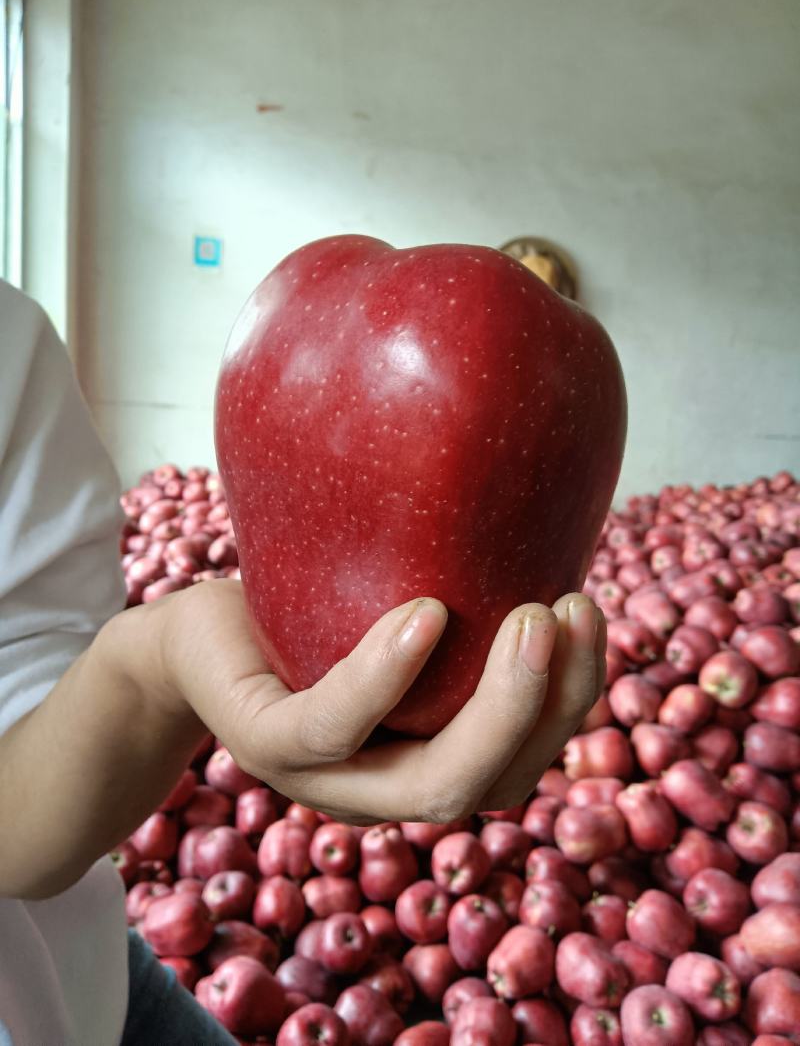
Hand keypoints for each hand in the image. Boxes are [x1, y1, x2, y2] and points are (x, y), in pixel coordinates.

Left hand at [157, 580, 603, 824]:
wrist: (197, 635)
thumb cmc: (310, 615)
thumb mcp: (396, 606)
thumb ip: (465, 600)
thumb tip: (551, 518)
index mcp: (423, 764)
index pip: (520, 763)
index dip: (571, 698)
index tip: (586, 610)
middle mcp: (382, 790)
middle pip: (491, 786)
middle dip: (547, 706)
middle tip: (568, 610)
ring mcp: (322, 779)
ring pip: (429, 786)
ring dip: (497, 706)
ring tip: (528, 615)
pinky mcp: (263, 743)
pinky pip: (332, 727)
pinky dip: (385, 676)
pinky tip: (424, 616)